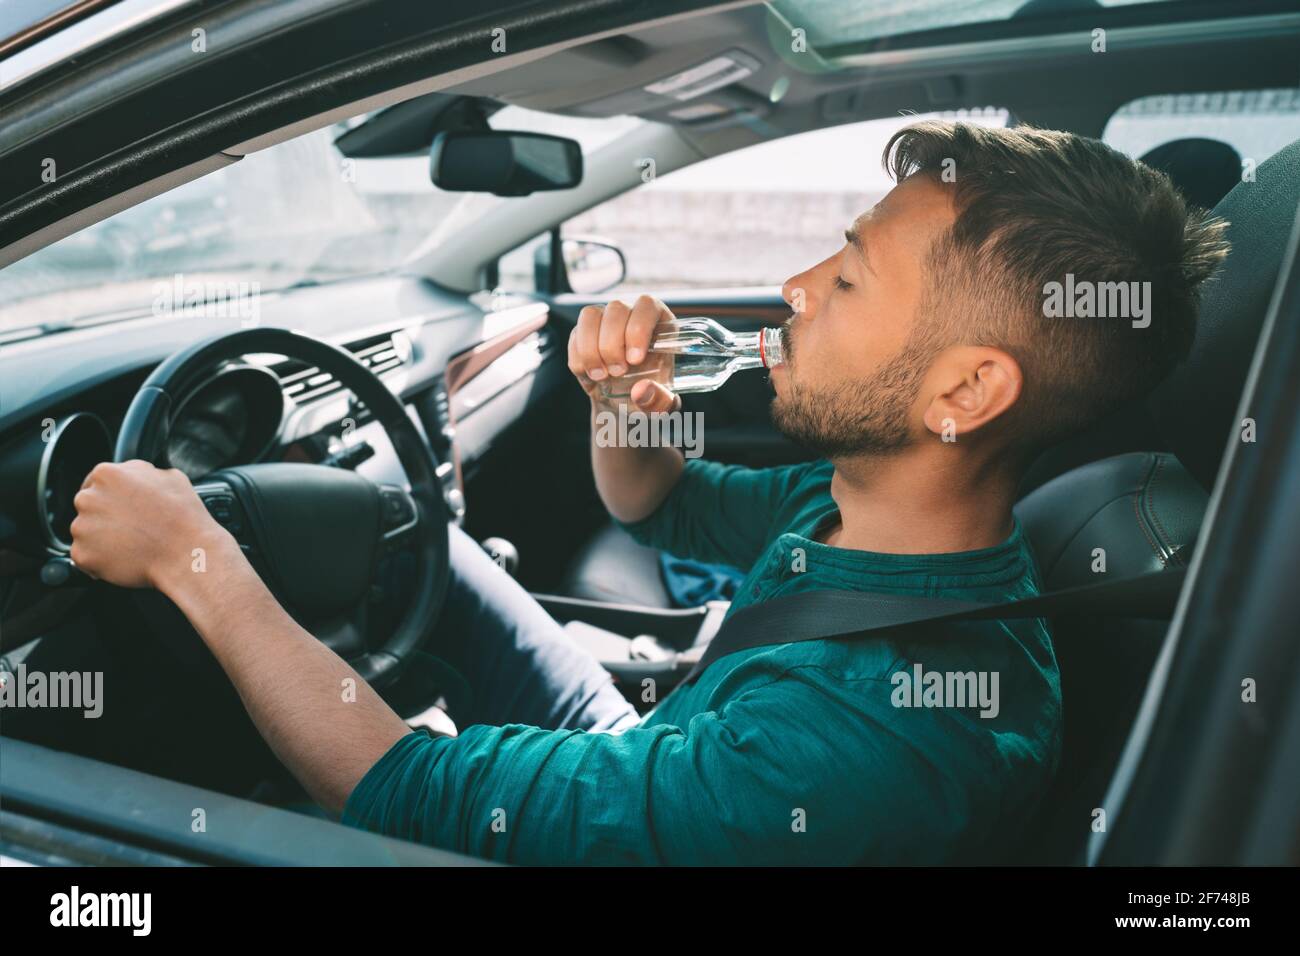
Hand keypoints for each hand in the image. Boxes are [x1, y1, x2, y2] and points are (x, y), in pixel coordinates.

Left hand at [71, 460, 234, 591]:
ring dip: (102, 538)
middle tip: (131, 526)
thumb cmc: (183, 517)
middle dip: (104, 515)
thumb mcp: (170, 477)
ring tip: (133, 544)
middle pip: (88, 506)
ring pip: (86, 532)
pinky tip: (126, 558)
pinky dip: (101, 560)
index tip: (122, 507)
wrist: (186, 553)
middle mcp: (88, 498)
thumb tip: (136, 474)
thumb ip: (141, 472)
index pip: (96, 481)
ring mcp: (82, 528)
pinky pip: (86, 556)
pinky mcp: (83, 555)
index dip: (112, 495)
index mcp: (107, 474)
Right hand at [567, 294, 680, 411]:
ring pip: (590, 316)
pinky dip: (580, 360)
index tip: (635, 359)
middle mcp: (631, 315)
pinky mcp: (583, 333)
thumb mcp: (662, 406)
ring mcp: (605, 321)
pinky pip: (574, 336)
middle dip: (612, 344)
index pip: (647, 305)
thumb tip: (641, 391)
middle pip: (616, 309)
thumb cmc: (650, 396)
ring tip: (602, 376)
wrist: (624, 404)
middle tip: (618, 372)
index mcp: (659, 322)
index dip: (638, 328)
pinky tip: (591, 376)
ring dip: (592, 349)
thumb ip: (659, 401)